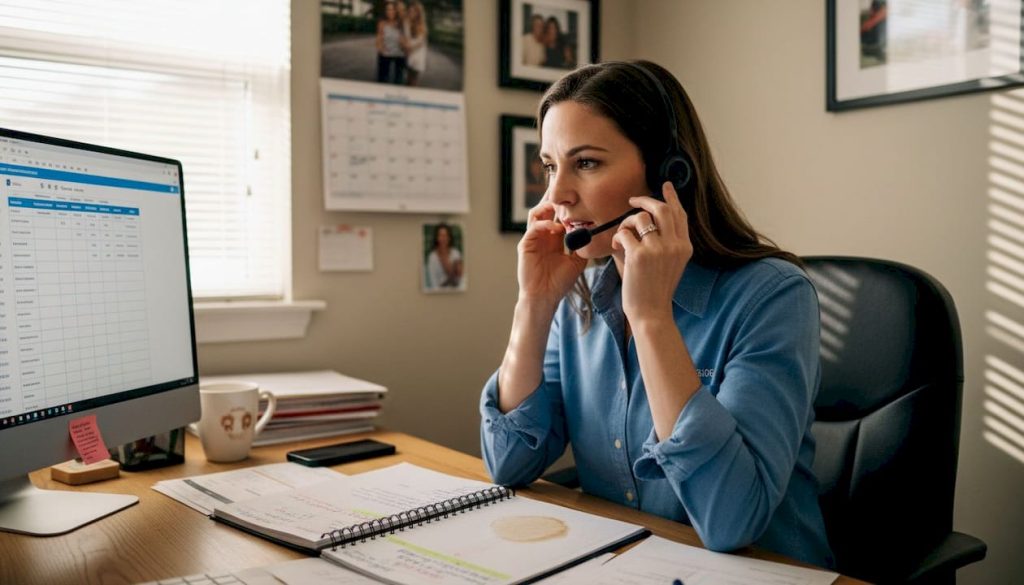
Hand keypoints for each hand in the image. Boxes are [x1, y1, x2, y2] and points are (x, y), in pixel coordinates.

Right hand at [517, 200, 586, 308]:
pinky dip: (545, 225)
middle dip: (555, 198)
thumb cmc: (559, 282)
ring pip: (536, 213)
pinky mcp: (525, 245)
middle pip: (545, 209)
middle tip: (566, 187)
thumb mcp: (576, 261)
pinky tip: (556, 228)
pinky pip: (534, 228)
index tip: (578, 195)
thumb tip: (594, 233)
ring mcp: (533, 239)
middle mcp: (542, 235)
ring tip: (560, 206)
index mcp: (553, 238)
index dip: (566, 205)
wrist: (544, 297)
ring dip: (547, 207)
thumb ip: (582, 246)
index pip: (558, 215)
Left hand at [612, 181, 692, 323]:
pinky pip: (624, 233)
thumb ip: (664, 243)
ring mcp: (658, 249)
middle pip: (662, 209)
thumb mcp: (669, 264)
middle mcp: (674, 245)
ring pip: (641, 218)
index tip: (666, 185)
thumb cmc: (655, 290)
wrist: (651, 313)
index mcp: (684, 247)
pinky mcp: (639, 255)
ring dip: (627, 222)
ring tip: (622, 235)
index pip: (680, 215)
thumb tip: (645, 219)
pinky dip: (617, 237)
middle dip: (645, 200)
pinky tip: (616, 247)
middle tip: (633, 200)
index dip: (672, 198)